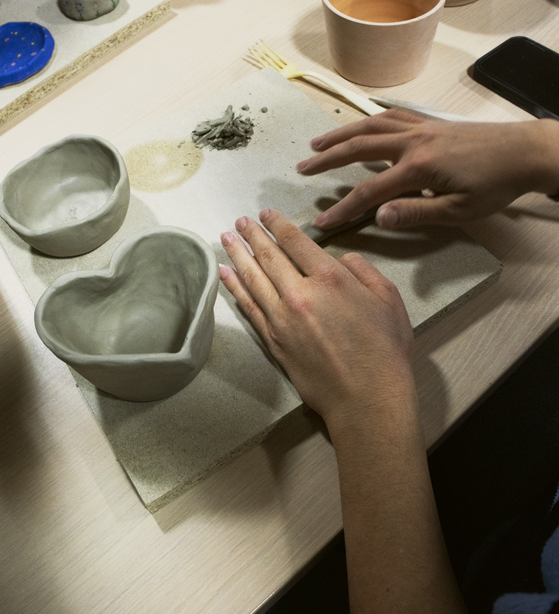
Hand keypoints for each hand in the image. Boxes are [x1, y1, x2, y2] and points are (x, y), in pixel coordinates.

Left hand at [219, 209, 413, 424]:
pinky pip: (249, 307)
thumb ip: (363, 270)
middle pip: (269, 257)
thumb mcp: (388, 298)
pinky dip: (235, 288)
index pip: (296, 242)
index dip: (278, 225)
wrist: (366, 398)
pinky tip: (226, 274)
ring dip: (237, 255)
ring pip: (253, 278)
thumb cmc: (384, 350)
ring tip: (226, 238)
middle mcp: (300, 294)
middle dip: (252, 235)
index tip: (266, 214)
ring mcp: (282, 319)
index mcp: (330, 278)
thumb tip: (341, 259)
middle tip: (240, 221)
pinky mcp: (273, 341)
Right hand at [296, 110, 558, 230]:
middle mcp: (412, 141)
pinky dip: (368, 119)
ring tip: (317, 144)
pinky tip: (359, 125)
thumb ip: (417, 213)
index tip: (321, 222)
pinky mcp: (429, 122)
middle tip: (301, 169)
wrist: (525, 151)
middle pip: (358, 148)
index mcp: (418, 168)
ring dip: (340, 134)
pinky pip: (390, 116)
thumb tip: (379, 217)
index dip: (342, 209)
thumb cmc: (496, 186)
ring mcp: (420, 127)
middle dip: (327, 159)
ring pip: (370, 126)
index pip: (369, 191)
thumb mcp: (460, 210)